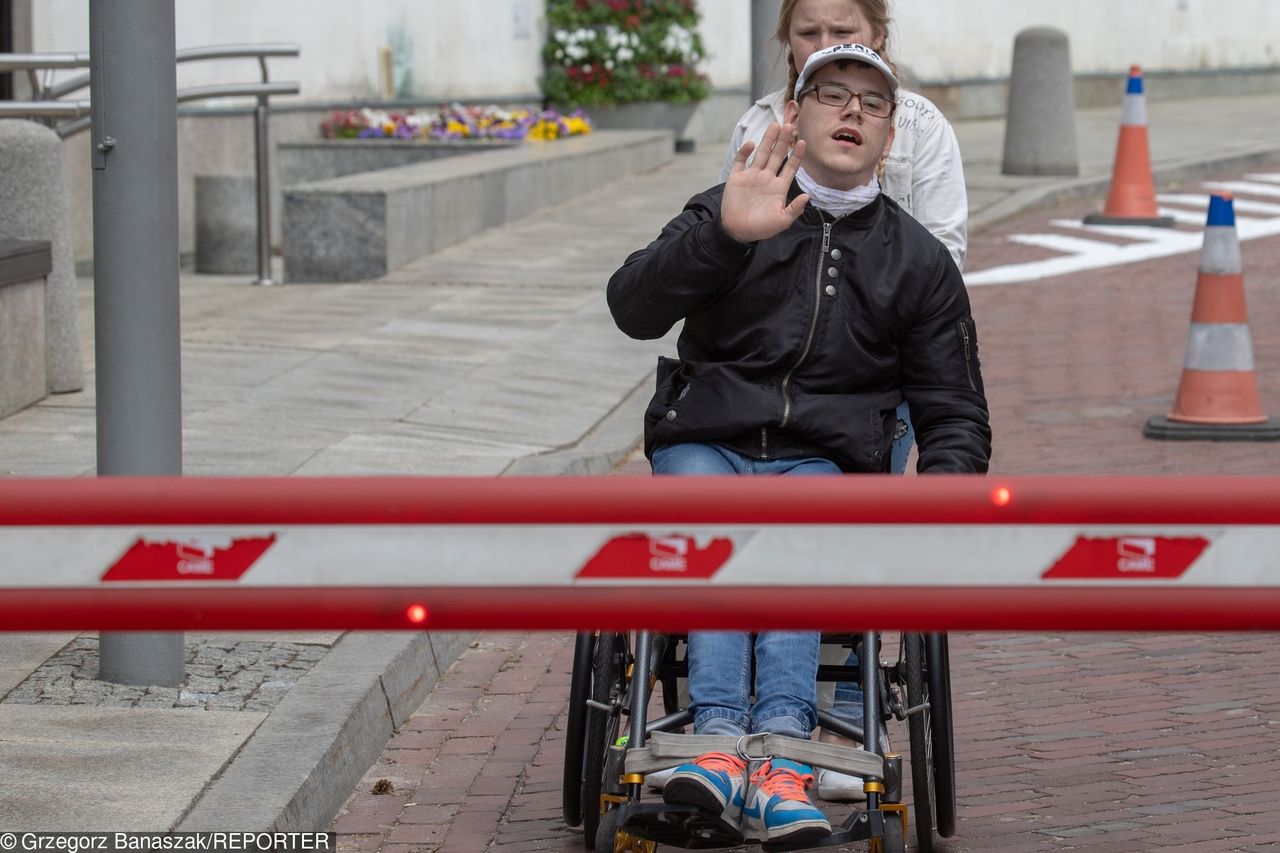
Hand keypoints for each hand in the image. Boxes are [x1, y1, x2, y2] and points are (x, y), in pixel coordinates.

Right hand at [720, 122, 809, 243]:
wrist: (738, 231)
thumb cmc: (761, 228)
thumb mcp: (782, 221)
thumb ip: (794, 209)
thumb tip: (807, 196)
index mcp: (779, 187)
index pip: (790, 167)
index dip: (797, 156)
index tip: (802, 142)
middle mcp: (766, 178)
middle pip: (777, 155)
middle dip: (783, 141)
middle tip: (789, 125)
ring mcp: (752, 176)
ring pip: (761, 154)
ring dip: (768, 140)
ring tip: (775, 125)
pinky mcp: (737, 178)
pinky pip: (741, 161)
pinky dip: (744, 152)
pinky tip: (750, 144)